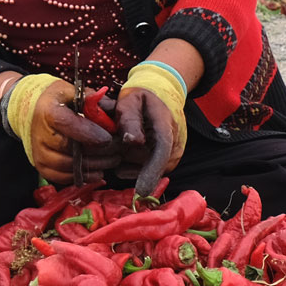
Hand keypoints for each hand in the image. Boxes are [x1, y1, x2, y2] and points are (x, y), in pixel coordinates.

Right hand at [4, 74, 120, 184]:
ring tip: (112, 160)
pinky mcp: (42, 167)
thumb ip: (91, 100)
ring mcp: (40, 154)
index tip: (108, 137)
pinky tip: (98, 171)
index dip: (90, 134)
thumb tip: (112, 109)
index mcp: (48, 112)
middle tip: (117, 149)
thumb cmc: (55, 99)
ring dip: (94, 166)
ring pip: (69, 167)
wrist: (28, 111)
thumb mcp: (71, 91)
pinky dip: (83, 177)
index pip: (69, 125)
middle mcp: (41, 136)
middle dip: (98, 152)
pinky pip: (64, 177)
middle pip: (71, 150)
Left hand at [115, 62, 188, 191]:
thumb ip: (129, 118)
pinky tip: (126, 148)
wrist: (162, 94)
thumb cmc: (144, 96)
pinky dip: (128, 163)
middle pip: (144, 162)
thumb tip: (133, 141)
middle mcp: (173, 145)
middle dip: (122, 154)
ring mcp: (170, 156)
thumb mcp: (131, 99)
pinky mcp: (163, 164)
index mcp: (166, 126)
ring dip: (125, 158)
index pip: (162, 152)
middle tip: (112, 134)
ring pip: (140, 168)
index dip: (151, 172)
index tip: (142, 191)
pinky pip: (139, 170)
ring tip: (122, 137)